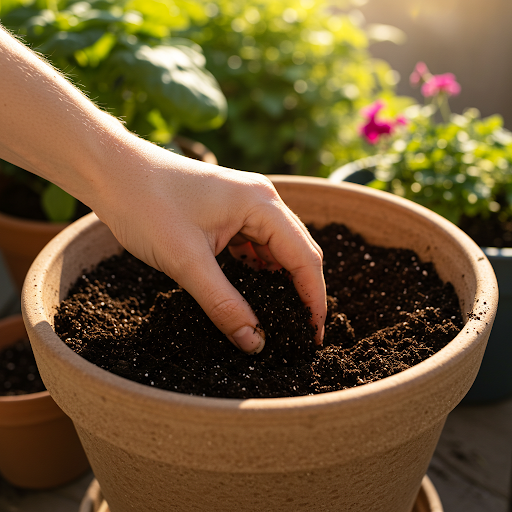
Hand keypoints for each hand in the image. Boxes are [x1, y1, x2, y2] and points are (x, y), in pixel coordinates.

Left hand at [91, 137, 325, 353]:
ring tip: (278, 316)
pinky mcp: (228, 212)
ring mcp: (245, 204)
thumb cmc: (147, 205)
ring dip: (279, 281)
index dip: (313, 299)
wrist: (112, 172)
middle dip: (302, 292)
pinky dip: (257, 270)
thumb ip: (223, 304)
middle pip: (297, 252)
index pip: (304, 257)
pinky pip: (254, 245)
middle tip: (299, 331)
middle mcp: (261, 200)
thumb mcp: (186, 262)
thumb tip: (254, 342)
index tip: (313, 335)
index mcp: (261, 204)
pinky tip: (252, 289)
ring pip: (276, 250)